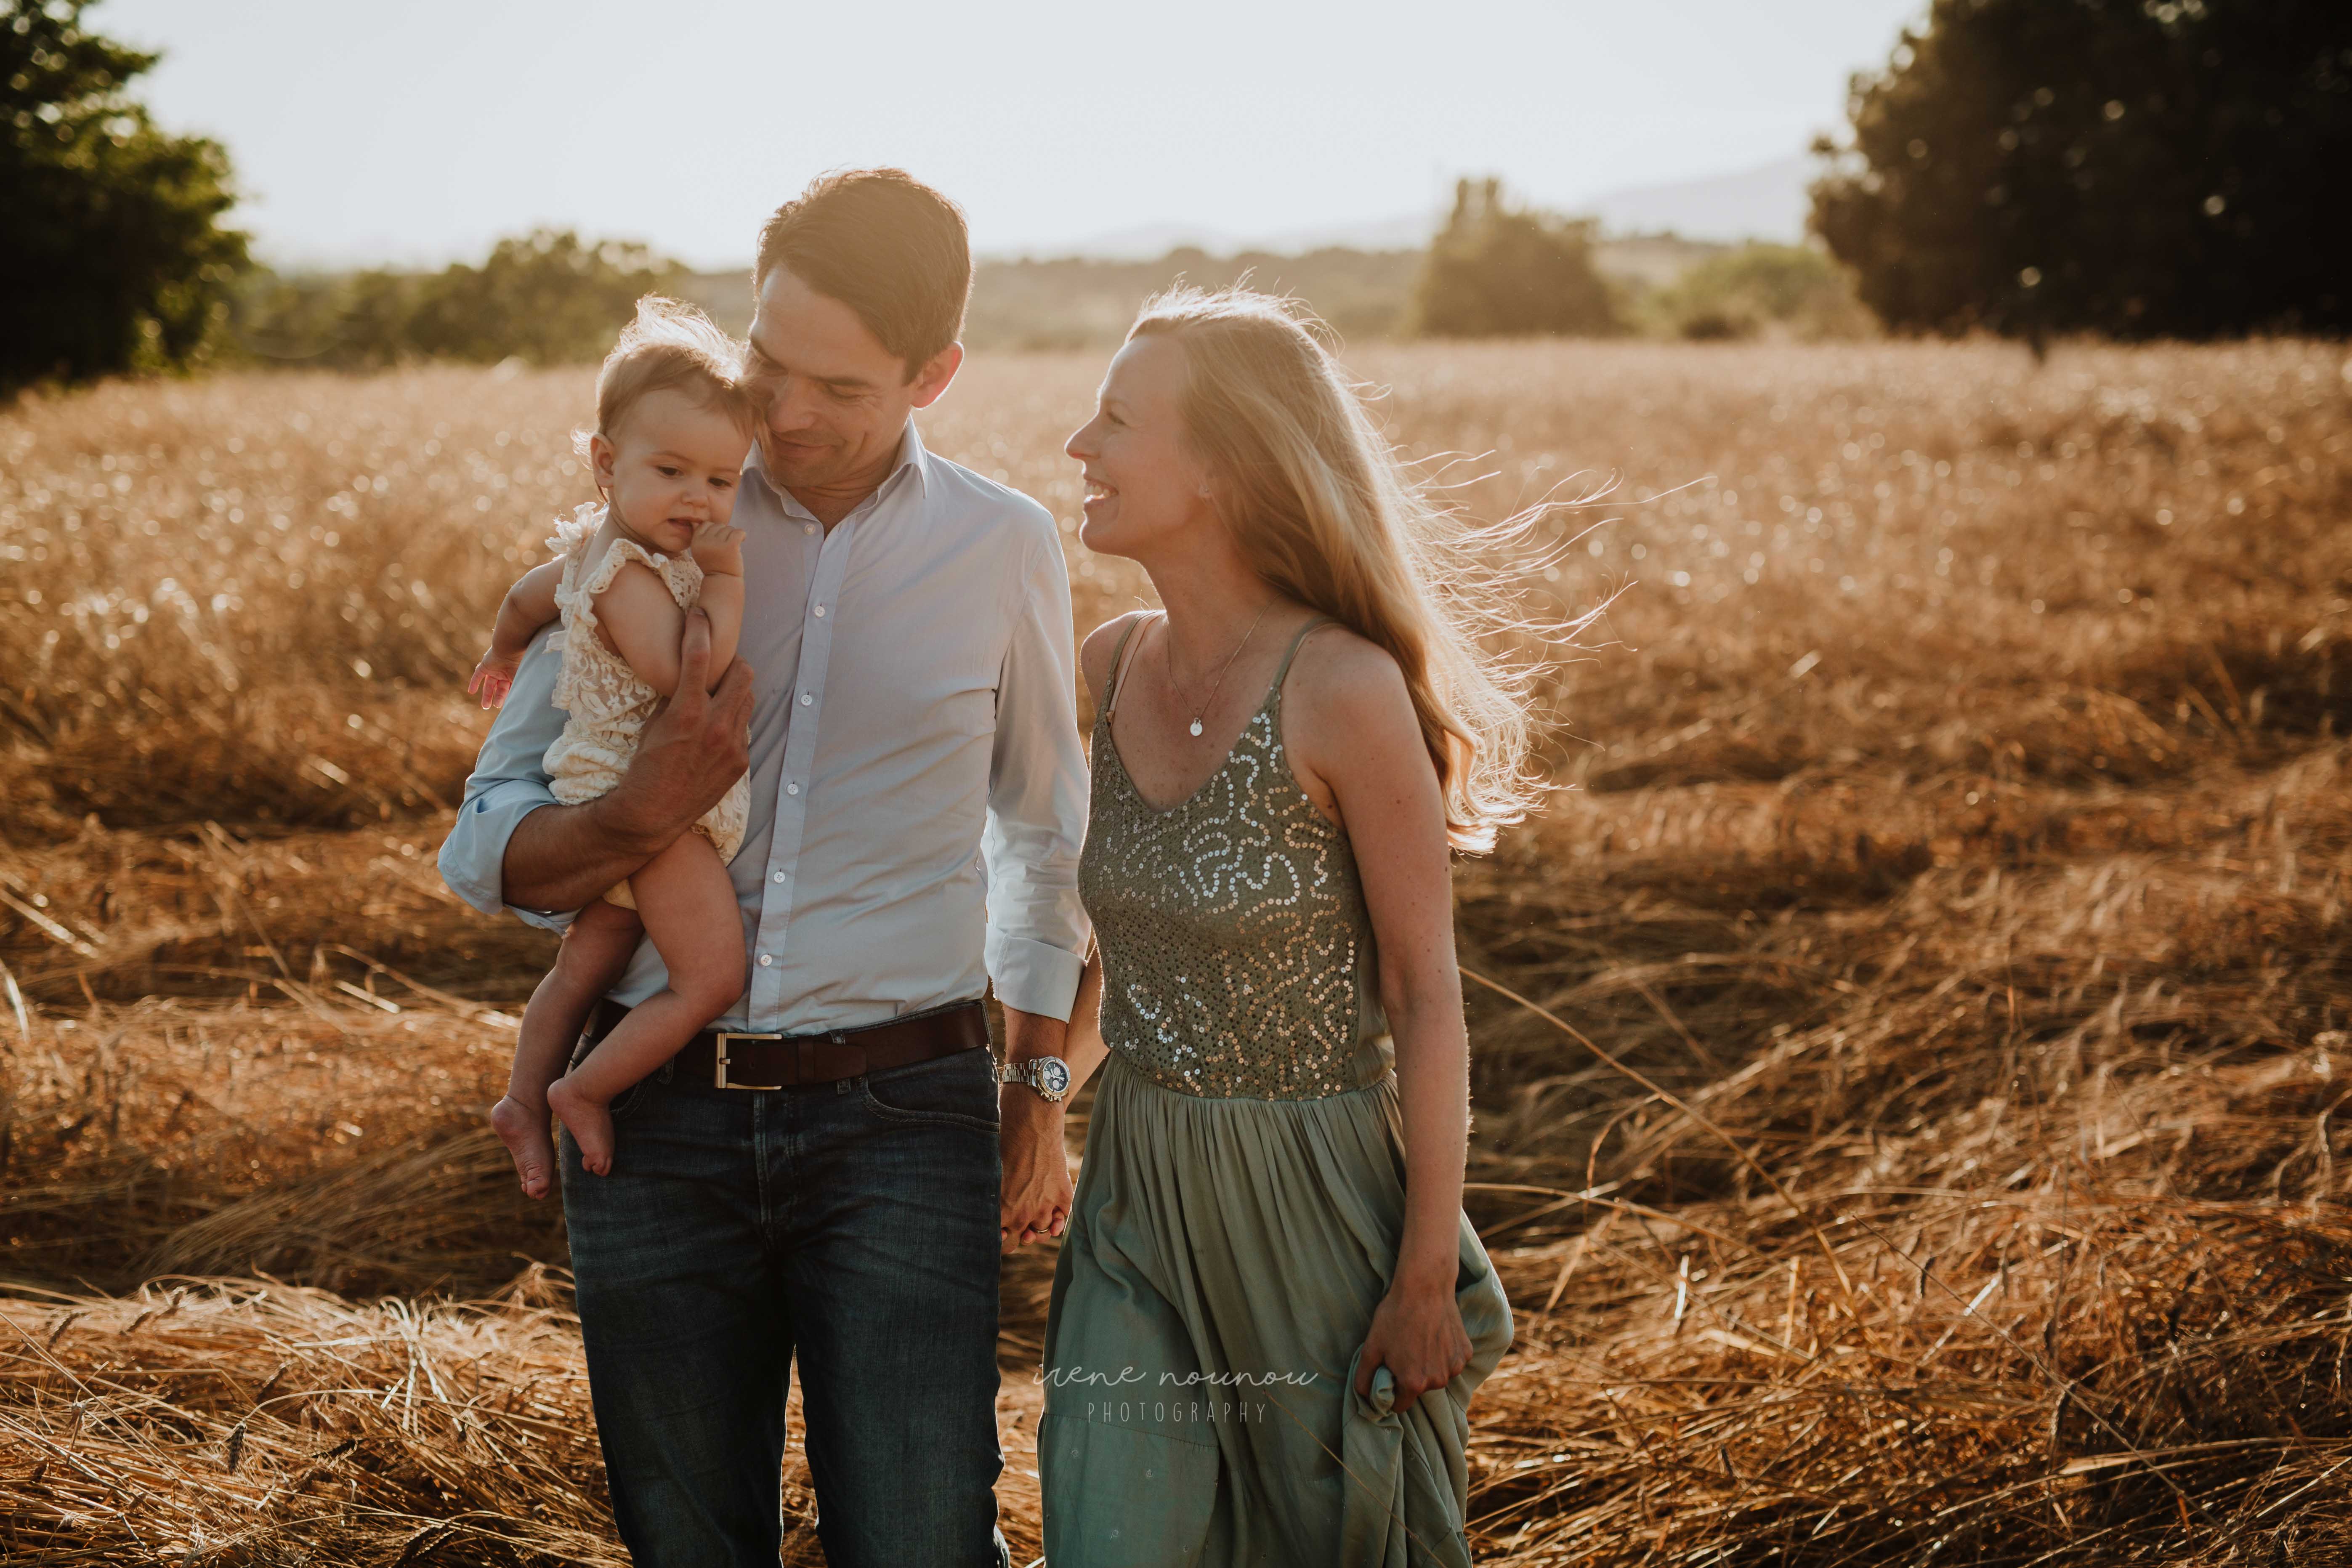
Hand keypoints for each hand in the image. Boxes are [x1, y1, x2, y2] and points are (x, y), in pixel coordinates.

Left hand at [467, 649, 520, 708]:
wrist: (510, 648)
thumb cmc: (519, 663)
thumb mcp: (522, 679)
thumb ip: (521, 690)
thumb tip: (523, 702)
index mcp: (514, 674)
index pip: (509, 688)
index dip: (507, 697)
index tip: (507, 706)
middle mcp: (504, 672)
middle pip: (499, 688)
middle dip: (497, 698)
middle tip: (495, 707)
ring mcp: (494, 669)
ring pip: (489, 684)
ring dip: (487, 695)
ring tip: (485, 706)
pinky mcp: (485, 665)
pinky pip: (478, 675)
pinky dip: (474, 683)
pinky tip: (471, 692)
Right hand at [605, 608, 751, 848]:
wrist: (652, 813)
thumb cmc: (644, 767)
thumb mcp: (652, 725)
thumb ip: (674, 698)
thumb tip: (687, 678)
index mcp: (688, 711)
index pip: (700, 655)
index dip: (700, 627)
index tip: (699, 614)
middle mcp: (717, 725)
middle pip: (744, 673)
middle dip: (732, 662)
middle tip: (718, 664)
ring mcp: (733, 744)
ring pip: (748, 700)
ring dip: (735, 691)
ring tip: (717, 694)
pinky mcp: (740, 761)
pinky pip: (745, 728)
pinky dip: (733, 720)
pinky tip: (717, 727)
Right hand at [689, 520, 745, 575]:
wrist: (723, 581)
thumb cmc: (713, 565)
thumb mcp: (700, 551)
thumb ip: (698, 536)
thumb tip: (695, 521)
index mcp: (696, 542)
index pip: (706, 524)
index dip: (714, 531)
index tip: (718, 541)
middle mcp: (705, 542)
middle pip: (719, 525)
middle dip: (724, 533)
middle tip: (726, 546)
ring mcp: (718, 544)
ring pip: (729, 528)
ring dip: (733, 536)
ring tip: (731, 548)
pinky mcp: (731, 546)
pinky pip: (739, 532)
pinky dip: (742, 536)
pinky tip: (741, 542)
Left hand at [999, 1087, 1073, 1252]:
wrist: (1031, 1120)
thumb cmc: (1002, 1141)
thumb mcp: (986, 1173)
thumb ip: (987, 1198)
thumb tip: (981, 1213)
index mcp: (1000, 1211)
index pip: (999, 1242)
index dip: (998, 1237)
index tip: (998, 1229)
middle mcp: (1023, 1214)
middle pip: (1020, 1241)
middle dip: (1016, 1234)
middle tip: (1014, 1223)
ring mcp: (1045, 1206)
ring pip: (1042, 1231)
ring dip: (1037, 1225)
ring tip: (1032, 1213)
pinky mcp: (1063, 1194)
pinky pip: (1062, 1219)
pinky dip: (1058, 1219)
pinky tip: (1051, 1213)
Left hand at [1352, 1275, 1471, 1406]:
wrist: (1425, 1286)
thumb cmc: (1395, 1315)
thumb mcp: (1371, 1346)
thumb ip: (1364, 1377)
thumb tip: (1363, 1396)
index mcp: (1413, 1383)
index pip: (1400, 1405)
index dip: (1391, 1392)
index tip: (1389, 1374)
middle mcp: (1437, 1381)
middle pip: (1419, 1389)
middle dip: (1411, 1376)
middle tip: (1403, 1350)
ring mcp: (1455, 1366)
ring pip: (1437, 1375)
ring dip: (1429, 1365)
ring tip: (1419, 1339)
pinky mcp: (1466, 1352)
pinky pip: (1451, 1361)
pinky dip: (1444, 1353)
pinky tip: (1435, 1334)